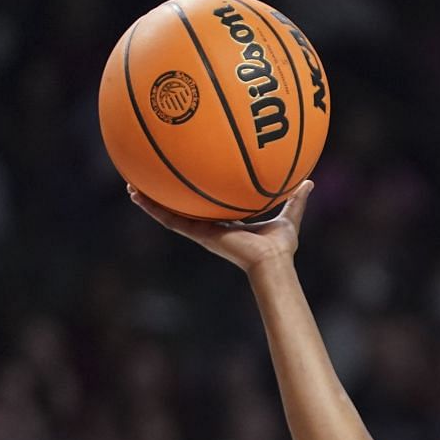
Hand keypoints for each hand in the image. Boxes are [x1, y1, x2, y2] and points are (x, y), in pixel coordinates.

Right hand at [129, 181, 313, 273]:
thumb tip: (309, 180)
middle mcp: (209, 226)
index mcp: (226, 222)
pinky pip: (170, 219)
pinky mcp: (197, 234)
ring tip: (130, 184)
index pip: (205, 206)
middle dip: (166, 194)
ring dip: (150, 200)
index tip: (185, 180)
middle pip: (182, 208)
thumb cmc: (281, 246)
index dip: (195, 194)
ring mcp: (201, 231)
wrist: (271, 262)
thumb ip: (296, 198)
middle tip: (150, 178)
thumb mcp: (289, 215)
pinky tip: (137, 194)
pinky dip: (153, 207)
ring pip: (169, 213)